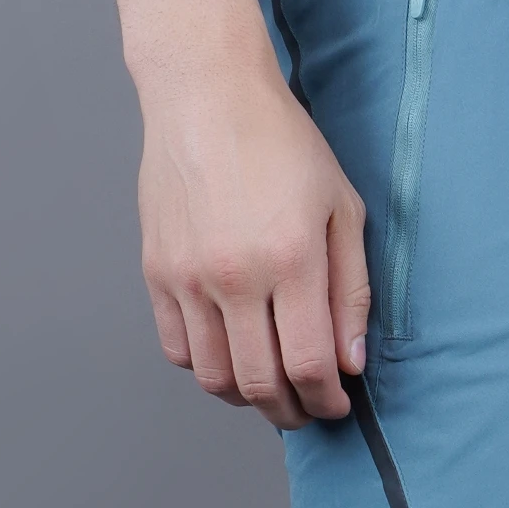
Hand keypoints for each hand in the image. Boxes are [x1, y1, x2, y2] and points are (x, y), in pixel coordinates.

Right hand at [137, 62, 372, 427]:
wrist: (206, 94)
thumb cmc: (281, 144)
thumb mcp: (342, 208)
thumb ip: (351, 291)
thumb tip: (349, 362)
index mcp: (291, 259)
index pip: (308, 366)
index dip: (326, 401)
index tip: (336, 404)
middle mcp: (236, 275)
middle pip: (261, 384)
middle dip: (292, 412)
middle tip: (306, 409)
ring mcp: (189, 277)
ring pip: (215, 378)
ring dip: (248, 397)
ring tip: (270, 387)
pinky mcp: (157, 272)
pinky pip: (179, 350)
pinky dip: (208, 368)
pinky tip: (232, 353)